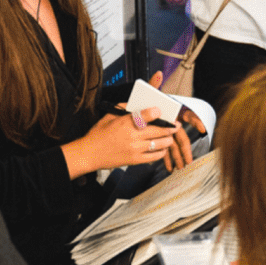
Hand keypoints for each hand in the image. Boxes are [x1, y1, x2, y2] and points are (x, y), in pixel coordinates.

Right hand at [66, 108, 185, 175]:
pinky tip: (162, 149)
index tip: (162, 111)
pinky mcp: (135, 160)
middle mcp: (133, 136)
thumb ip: (123, 109)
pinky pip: (154, 156)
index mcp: (125, 123)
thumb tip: (136, 104)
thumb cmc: (98, 135)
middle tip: (175, 125)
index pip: (146, 115)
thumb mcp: (109, 116)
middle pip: (159, 130)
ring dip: (168, 139)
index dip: (157, 112)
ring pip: (160, 144)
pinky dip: (161, 152)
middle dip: (170, 127)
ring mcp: (135, 149)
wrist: (90, 153)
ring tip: (170, 137)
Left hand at [148, 73, 205, 163]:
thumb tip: (158, 73)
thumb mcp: (149, 93)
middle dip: (186, 149)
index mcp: (173, 112)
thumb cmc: (147, 102)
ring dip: (178, 157)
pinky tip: (169, 167)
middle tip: (189, 160)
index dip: (195, 120)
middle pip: (183, 137)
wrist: (139, 110)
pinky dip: (167, 158)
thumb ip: (153, 84)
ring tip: (181, 167)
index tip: (201, 127)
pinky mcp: (162, 138)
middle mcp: (173, 123)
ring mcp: (168, 132)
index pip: (187, 116)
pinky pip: (166, 150)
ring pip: (175, 146)